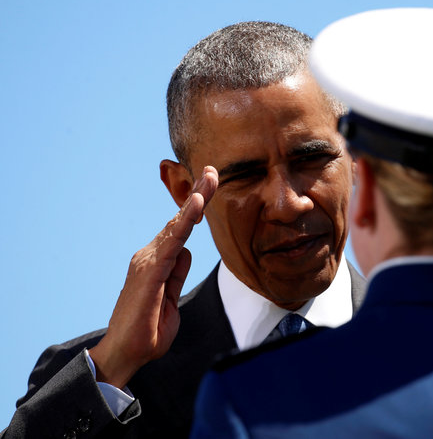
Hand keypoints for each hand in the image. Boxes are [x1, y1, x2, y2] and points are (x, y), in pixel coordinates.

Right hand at [89, 166, 217, 387]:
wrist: (126, 353)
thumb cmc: (148, 329)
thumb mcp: (172, 299)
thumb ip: (178, 275)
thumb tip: (186, 252)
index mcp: (158, 263)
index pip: (180, 230)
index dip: (195, 208)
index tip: (210, 186)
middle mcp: (150, 256)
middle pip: (179, 221)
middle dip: (198, 194)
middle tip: (213, 171)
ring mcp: (148, 261)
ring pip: (176, 225)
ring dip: (194, 201)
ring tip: (209, 180)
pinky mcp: (149, 270)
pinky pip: (172, 241)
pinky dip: (184, 221)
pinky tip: (196, 206)